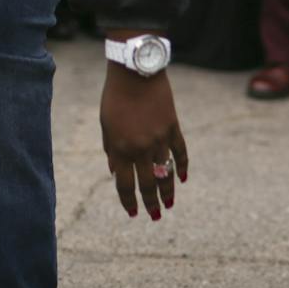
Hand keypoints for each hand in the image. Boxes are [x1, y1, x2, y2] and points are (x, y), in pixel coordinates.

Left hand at [99, 58, 188, 219]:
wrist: (136, 71)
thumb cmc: (115, 97)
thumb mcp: (106, 125)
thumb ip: (111, 150)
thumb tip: (116, 172)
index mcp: (121, 148)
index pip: (126, 184)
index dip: (129, 201)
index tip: (133, 213)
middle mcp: (142, 147)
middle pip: (148, 184)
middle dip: (151, 203)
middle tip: (155, 216)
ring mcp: (160, 138)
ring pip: (166, 172)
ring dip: (168, 191)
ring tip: (169, 204)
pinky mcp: (173, 127)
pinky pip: (180, 152)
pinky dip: (182, 167)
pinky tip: (182, 179)